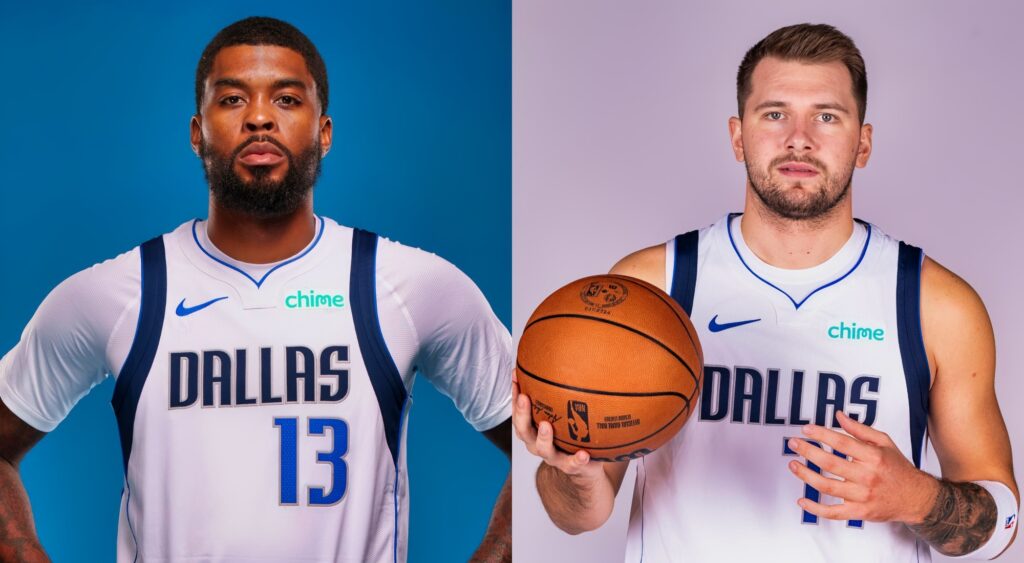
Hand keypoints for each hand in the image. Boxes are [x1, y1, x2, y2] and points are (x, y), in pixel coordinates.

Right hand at [511, 374, 604, 480]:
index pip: (519, 413)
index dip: (514, 397)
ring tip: (547, 425)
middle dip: (522, 414)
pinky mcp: (572, 467)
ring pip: (544, 450)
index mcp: (534, 431)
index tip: (515, 378)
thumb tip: (555, 360)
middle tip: (524, 398)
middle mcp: (539, 444)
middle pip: (524, 431)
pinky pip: (573, 465)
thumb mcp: (564, 414)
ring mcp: (555, 457)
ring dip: (544, 437)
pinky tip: (584, 454)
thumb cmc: (571, 435)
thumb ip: (557, 394)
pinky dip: (577, 460)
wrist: (587, 468)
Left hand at [786, 410, 938, 523]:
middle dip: (808, 452)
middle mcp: (868, 477)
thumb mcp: (884, 443)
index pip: (843, 443)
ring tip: (793, 464)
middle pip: (831, 463)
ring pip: (828, 486)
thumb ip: (860, 430)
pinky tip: (802, 500)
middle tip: (793, 443)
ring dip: (806, 475)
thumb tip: (839, 416)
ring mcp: (863, 496)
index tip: (806, 430)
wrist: (916, 498)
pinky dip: (816, 508)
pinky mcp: (860, 512)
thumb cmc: (898, 468)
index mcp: (874, 457)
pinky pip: (834, 513)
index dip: (822, 435)